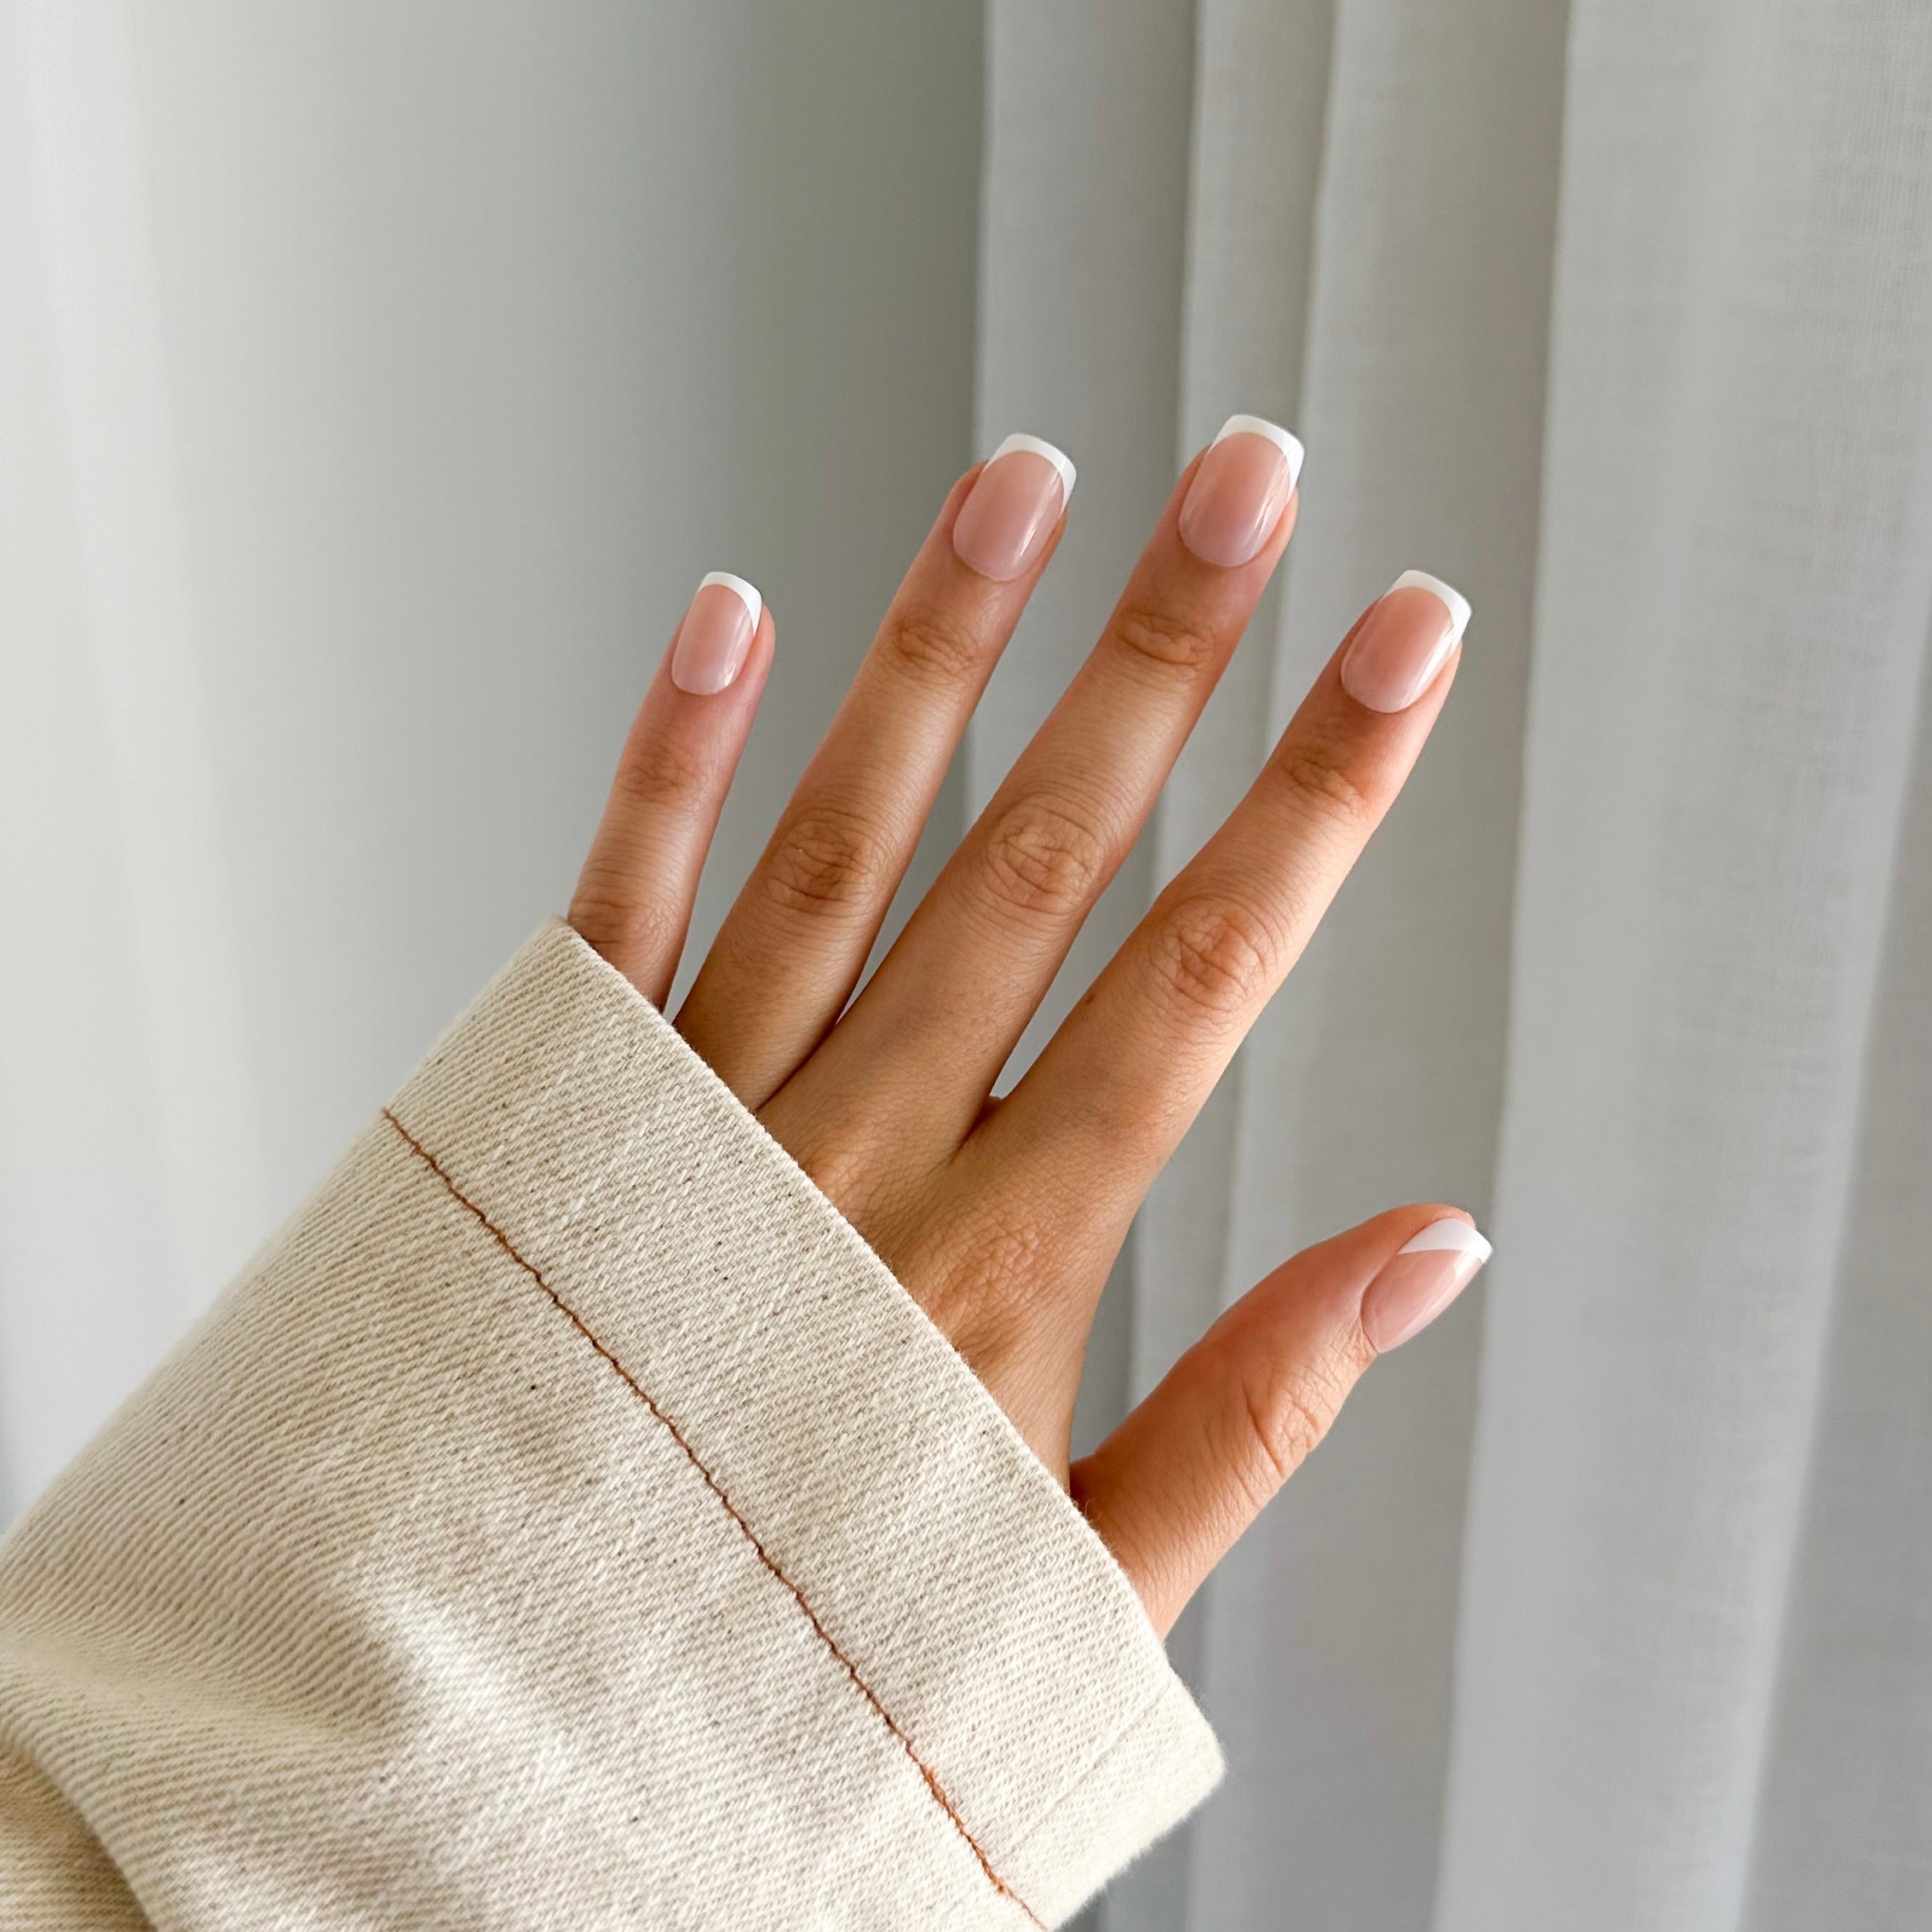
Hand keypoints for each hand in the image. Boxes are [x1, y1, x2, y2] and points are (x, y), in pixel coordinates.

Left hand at [568, 421, 1488, 1635]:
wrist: (509, 1746)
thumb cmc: (812, 1668)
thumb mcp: (1071, 1593)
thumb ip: (1257, 1413)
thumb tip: (1436, 1240)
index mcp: (998, 1276)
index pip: (1200, 981)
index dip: (1319, 797)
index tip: (1405, 639)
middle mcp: (850, 1166)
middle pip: (1040, 866)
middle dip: (1162, 661)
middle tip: (1250, 478)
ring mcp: (691, 1126)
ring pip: (838, 849)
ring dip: (939, 656)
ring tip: (1026, 483)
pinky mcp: (556, 1117)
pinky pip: (614, 912)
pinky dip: (668, 759)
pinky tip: (729, 610)